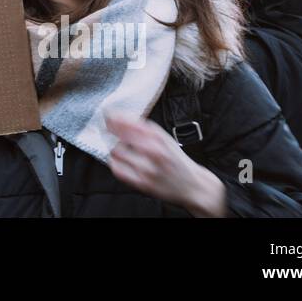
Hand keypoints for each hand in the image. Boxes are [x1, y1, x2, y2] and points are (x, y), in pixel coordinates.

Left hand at [105, 115, 225, 216]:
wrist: (193, 186)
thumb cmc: (177, 160)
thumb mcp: (165, 138)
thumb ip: (144, 128)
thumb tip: (120, 117)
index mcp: (159, 138)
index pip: (130, 123)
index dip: (114, 117)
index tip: (108, 114)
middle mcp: (153, 151)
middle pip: (120, 137)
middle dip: (111, 132)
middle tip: (108, 129)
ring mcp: (147, 168)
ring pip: (117, 152)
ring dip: (114, 147)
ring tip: (118, 146)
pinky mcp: (142, 183)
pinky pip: (119, 170)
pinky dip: (115, 163)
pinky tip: (119, 160)